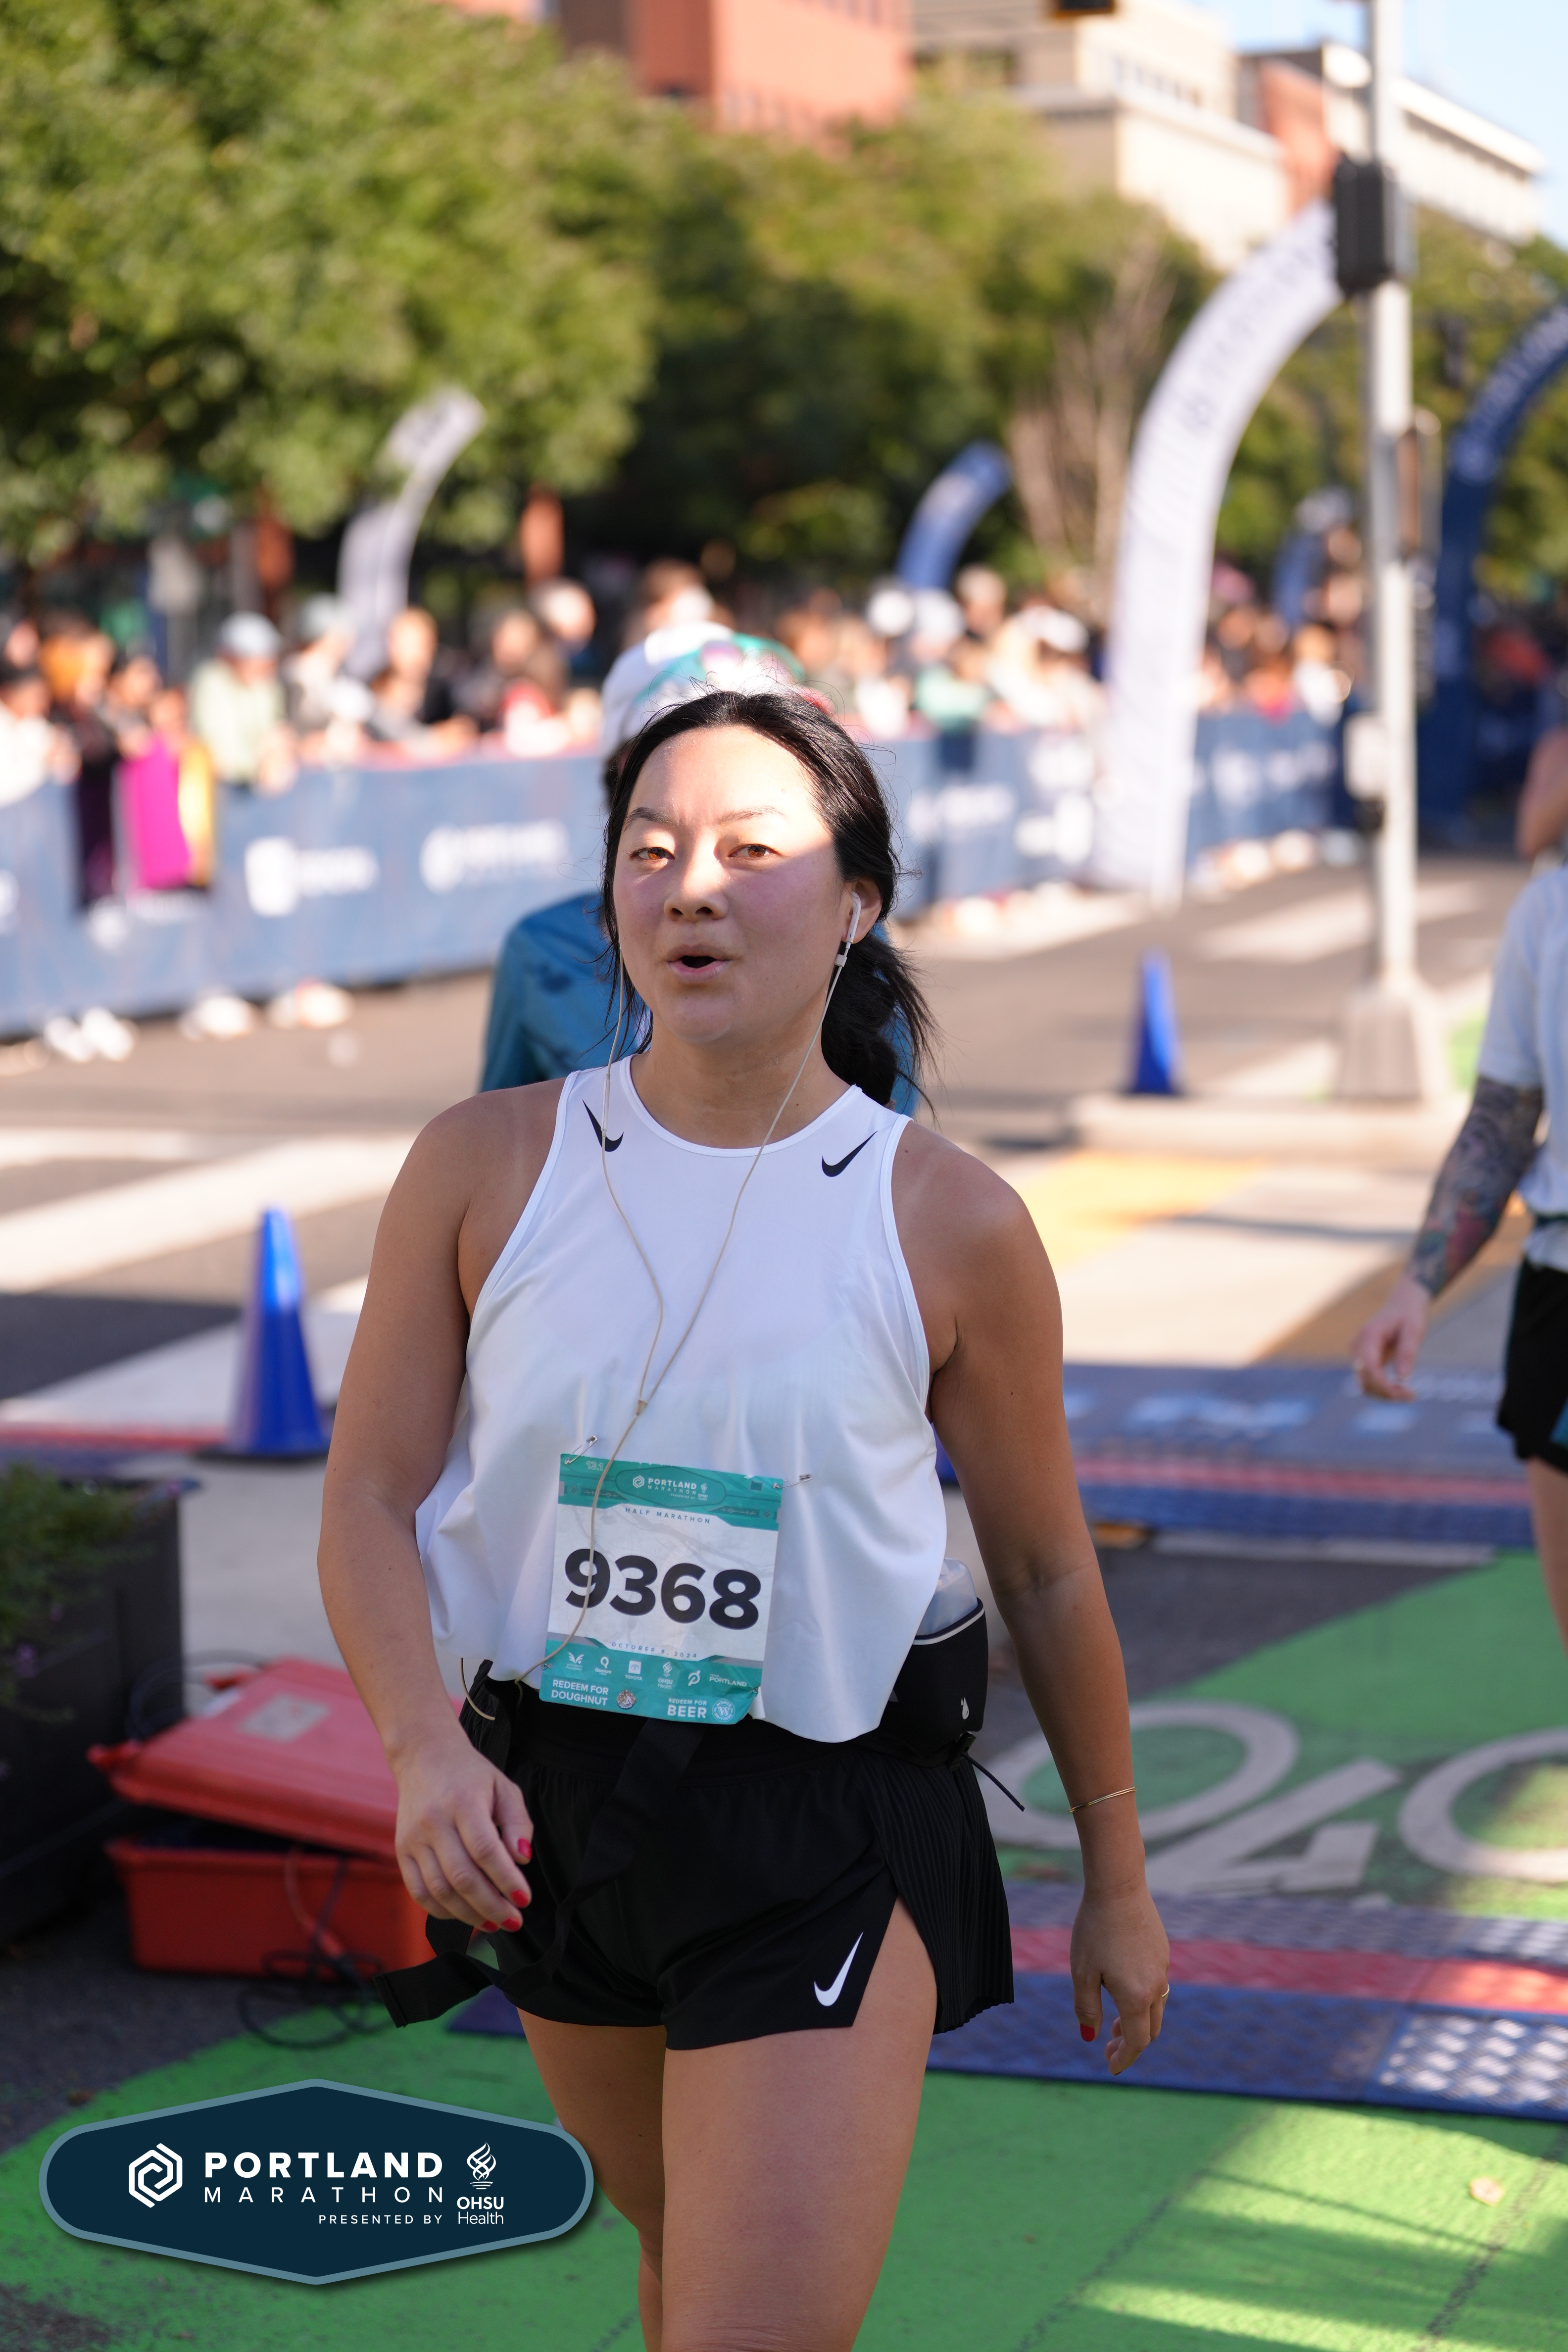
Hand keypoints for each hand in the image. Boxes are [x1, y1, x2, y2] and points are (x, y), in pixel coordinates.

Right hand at [393, 1726, 534, 1932]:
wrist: (424, 1757)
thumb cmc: (472, 1776)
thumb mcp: (504, 1787)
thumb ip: (518, 1822)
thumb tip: (522, 1859)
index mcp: (462, 1801)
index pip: (485, 1849)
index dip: (506, 1879)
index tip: (525, 1899)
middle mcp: (434, 1821)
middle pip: (462, 1876)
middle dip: (491, 1905)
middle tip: (513, 1921)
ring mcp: (413, 1838)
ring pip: (440, 1889)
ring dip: (468, 1914)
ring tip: (493, 1923)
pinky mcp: (402, 1851)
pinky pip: (419, 1891)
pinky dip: (441, 1910)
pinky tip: (463, 1915)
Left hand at [1070, 1883, 1169, 2076]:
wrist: (1118, 1886)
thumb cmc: (1094, 1929)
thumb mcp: (1082, 1972)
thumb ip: (1087, 2008)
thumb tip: (1091, 2037)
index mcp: (1136, 1997)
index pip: (1135, 2042)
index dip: (1123, 2059)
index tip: (1110, 2069)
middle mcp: (1155, 1986)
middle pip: (1150, 2030)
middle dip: (1130, 2043)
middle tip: (1108, 2046)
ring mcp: (1162, 1968)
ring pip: (1155, 2008)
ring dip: (1137, 2021)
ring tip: (1113, 2022)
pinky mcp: (1162, 1951)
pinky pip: (1157, 1986)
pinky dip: (1142, 2000)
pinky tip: (1123, 1988)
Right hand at [1352, 1270, 1429, 1400]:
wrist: (1403, 1303)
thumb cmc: (1410, 1314)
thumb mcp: (1414, 1330)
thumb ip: (1407, 1352)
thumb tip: (1402, 1378)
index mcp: (1368, 1335)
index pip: (1370, 1368)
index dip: (1384, 1386)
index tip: (1405, 1395)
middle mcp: (1358, 1346)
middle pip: (1365, 1380)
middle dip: (1386, 1393)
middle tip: (1412, 1396)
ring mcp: (1358, 1353)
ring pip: (1365, 1384)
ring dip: (1385, 1394)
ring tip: (1409, 1394)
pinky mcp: (1364, 1359)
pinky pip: (1369, 1380)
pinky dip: (1383, 1389)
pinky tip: (1401, 1389)